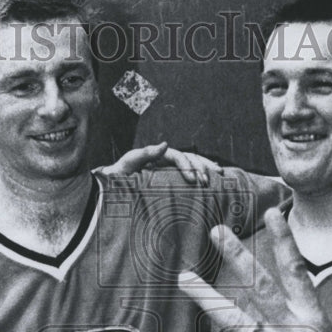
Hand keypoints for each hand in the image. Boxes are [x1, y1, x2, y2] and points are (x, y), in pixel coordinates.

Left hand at [101, 141, 220, 184]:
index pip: (178, 156)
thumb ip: (144, 153)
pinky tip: (215, 179)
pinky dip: (202, 175)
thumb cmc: (118, 176)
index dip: (187, 166)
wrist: (110, 188)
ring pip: (193, 165)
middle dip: (201, 168)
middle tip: (207, 181)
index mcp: (158, 155)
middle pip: (189, 159)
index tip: (193, 180)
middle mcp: (166, 159)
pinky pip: (189, 176)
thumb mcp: (128, 164)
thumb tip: (165, 143)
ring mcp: (170, 169)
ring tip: (220, 176)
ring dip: (206, 169)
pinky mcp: (172, 180)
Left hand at [178, 208, 331, 331]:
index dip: (285, 242)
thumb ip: (294, 324)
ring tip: (185, 278)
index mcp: (315, 323)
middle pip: (258, 288)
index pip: (298, 273)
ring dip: (206, 299)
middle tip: (216, 231)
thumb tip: (256, 313)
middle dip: (236, 256)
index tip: (274, 213)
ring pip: (231, 321)